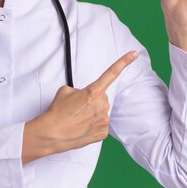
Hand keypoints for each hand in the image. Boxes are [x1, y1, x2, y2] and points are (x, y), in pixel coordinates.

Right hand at [22, 50, 138, 163]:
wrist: (52, 133)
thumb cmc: (57, 112)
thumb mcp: (65, 91)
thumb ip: (80, 90)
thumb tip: (84, 96)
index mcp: (93, 91)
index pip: (111, 73)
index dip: (124, 62)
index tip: (134, 54)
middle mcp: (101, 105)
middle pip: (101, 97)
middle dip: (91, 100)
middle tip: (77, 107)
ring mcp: (103, 119)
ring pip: (101, 112)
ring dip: (91, 113)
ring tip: (77, 118)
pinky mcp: (102, 132)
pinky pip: (100, 124)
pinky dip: (92, 125)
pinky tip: (82, 127)